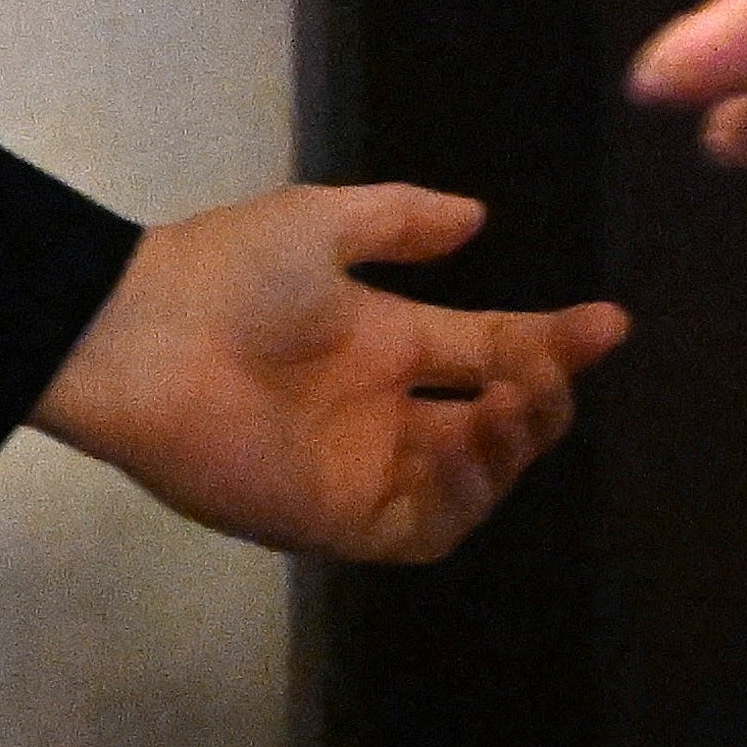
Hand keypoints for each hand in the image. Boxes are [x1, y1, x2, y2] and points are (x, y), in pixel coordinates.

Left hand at [34, 182, 627, 560]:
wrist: (137, 337)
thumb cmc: (222, 272)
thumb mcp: (320, 223)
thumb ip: (400, 220)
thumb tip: (477, 218)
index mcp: (383, 342)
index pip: (488, 348)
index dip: (552, 342)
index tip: (609, 324)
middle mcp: (383, 410)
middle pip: (495, 423)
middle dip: (542, 401)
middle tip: (547, 371)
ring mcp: (363, 468)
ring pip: (472, 482)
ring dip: (511, 448)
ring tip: (509, 402)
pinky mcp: (336, 518)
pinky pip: (424, 529)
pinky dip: (464, 497)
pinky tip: (471, 442)